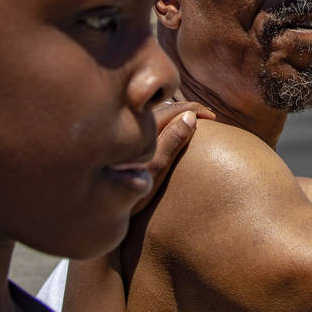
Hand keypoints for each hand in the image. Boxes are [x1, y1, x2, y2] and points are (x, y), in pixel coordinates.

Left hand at [130, 99, 214, 214]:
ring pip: (157, 114)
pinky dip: (165, 122)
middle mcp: (134, 124)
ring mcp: (128, 132)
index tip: (213, 118)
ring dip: (176, 114)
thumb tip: (190, 118)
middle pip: (166, 107)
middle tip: (208, 116)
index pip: (175, 108)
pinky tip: (169, 131)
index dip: (196, 110)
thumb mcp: (154, 168)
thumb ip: (171, 142)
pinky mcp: (124, 141)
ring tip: (192, 120)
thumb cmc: (128, 189)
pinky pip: (150, 123)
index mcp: (143, 125)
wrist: (97, 204)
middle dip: (188, 109)